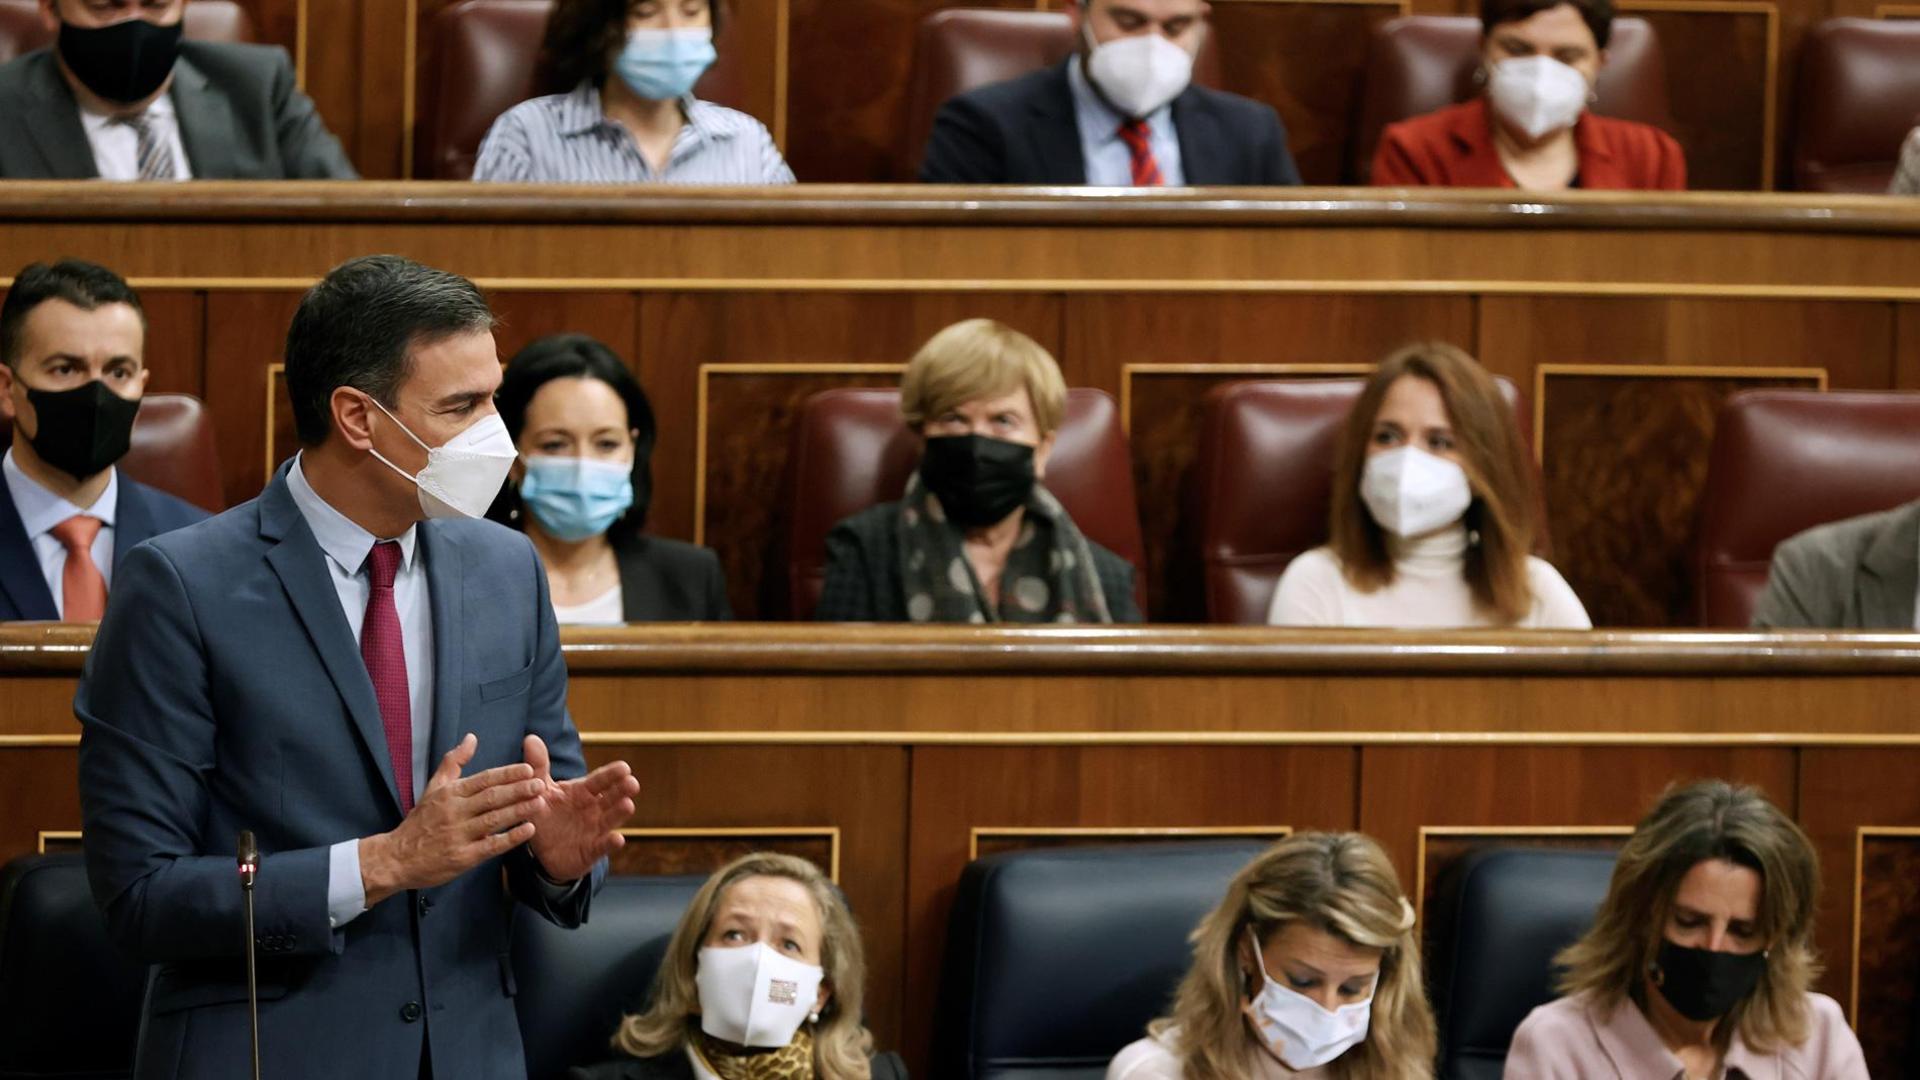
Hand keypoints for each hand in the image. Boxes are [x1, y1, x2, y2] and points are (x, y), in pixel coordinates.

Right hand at [359, 734, 546, 906]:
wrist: (397, 858)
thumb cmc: (420, 821)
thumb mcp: (434, 788)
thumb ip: (454, 762)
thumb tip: (472, 737)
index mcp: (450, 793)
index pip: (483, 779)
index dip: (507, 774)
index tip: (528, 769)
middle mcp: (455, 812)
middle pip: (491, 797)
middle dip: (518, 789)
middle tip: (541, 784)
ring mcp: (459, 835)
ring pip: (493, 819)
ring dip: (519, 810)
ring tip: (540, 802)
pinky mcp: (463, 857)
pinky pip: (491, 846)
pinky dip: (510, 838)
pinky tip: (528, 829)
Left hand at [522, 734, 638, 882]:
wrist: (542, 852)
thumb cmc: (546, 815)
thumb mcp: (540, 790)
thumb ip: (538, 766)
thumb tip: (530, 737)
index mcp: (583, 792)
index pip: (599, 781)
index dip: (611, 774)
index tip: (624, 767)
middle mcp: (594, 809)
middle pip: (611, 797)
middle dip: (622, 790)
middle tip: (632, 783)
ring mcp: (595, 830)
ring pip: (611, 819)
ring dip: (620, 813)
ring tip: (628, 805)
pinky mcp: (592, 850)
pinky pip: (602, 846)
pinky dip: (611, 843)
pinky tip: (618, 839)